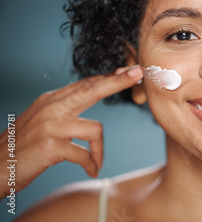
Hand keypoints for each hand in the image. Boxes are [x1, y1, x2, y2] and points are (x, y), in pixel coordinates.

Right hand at [0, 65, 142, 197]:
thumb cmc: (23, 145)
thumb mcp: (43, 120)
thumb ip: (65, 108)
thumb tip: (90, 95)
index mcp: (51, 100)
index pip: (85, 84)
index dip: (109, 78)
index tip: (130, 71)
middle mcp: (51, 108)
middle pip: (92, 90)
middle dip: (117, 82)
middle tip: (138, 73)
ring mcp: (51, 126)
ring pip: (95, 128)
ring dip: (100, 148)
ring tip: (96, 161)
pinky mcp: (51, 146)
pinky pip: (84, 154)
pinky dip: (91, 163)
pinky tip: (92, 169)